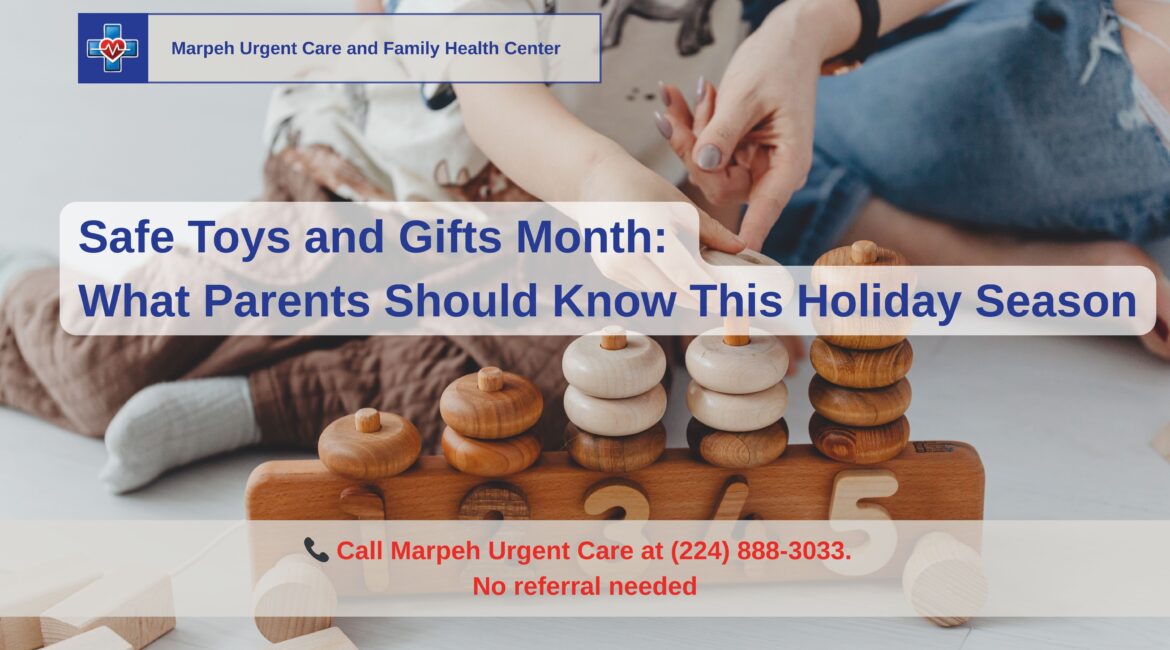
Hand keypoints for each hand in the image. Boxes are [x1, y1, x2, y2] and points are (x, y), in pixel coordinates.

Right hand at [568, 151, 745, 307]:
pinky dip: (665, 285)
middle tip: (726, 303)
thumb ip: (710, 230)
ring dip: (685, 294)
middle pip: (673, 291)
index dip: (710, 292)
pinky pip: (645, 286)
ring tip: (707, 289)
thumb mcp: (679, 204)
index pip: (685, 275)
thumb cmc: (641, 187)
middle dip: (701, 300)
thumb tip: (739, 248)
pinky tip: (676, 277)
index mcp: (650, 232)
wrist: (594, 184)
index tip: (731, 301)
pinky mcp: (610, 272)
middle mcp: (628, 253)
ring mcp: (615, 265)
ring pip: (659, 292)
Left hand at [656, 5, 845, 250]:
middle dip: (691, 148)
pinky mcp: (733, 151)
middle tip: (673, 109)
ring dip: (687, 131)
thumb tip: (704, 163)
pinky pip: (702, 149)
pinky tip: (676, 96)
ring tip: (677, 93)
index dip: (748, 234)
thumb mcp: (748, 94)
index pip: (766, 209)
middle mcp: (769, 171)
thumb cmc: (778, 63)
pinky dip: (689, 123)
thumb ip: (724, 130)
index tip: (733, 258)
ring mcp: (750, 162)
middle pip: (717, 183)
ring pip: (704, 166)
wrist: (787, 41)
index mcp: (788, 164)